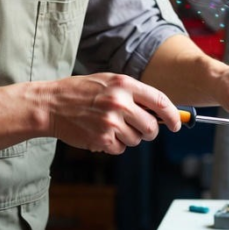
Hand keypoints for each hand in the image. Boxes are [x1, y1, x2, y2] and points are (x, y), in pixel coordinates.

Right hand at [40, 73, 181, 153]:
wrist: (51, 104)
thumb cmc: (80, 91)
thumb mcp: (109, 81)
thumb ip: (133, 93)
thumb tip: (158, 110)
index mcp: (124, 84)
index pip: (160, 101)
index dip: (173, 115)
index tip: (177, 123)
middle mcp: (120, 102)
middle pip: (151, 126)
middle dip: (150, 131)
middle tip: (142, 129)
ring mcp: (111, 122)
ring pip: (137, 140)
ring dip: (130, 137)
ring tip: (113, 126)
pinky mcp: (102, 139)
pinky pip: (121, 148)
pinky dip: (115, 145)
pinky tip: (103, 133)